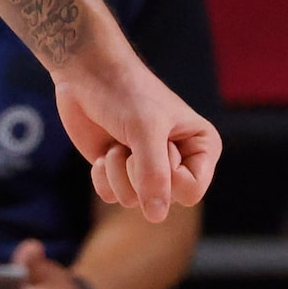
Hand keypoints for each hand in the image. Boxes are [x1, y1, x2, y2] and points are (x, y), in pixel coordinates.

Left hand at [53, 49, 219, 221]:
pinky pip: (110, 195)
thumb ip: (154, 175)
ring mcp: (146, 168)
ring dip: (117, 171)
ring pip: (133, 201)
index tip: (158, 143)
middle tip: (133, 139)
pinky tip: (103, 151)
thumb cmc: (125, 93)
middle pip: (162, 200)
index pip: (190, 192)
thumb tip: (156, 217)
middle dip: (138, 171)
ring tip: (118, 141)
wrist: (86, 71)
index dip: (168, 175)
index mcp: (201, 148)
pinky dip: (101, 174)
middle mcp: (178, 162)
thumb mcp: (145, 130)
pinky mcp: (118, 170)